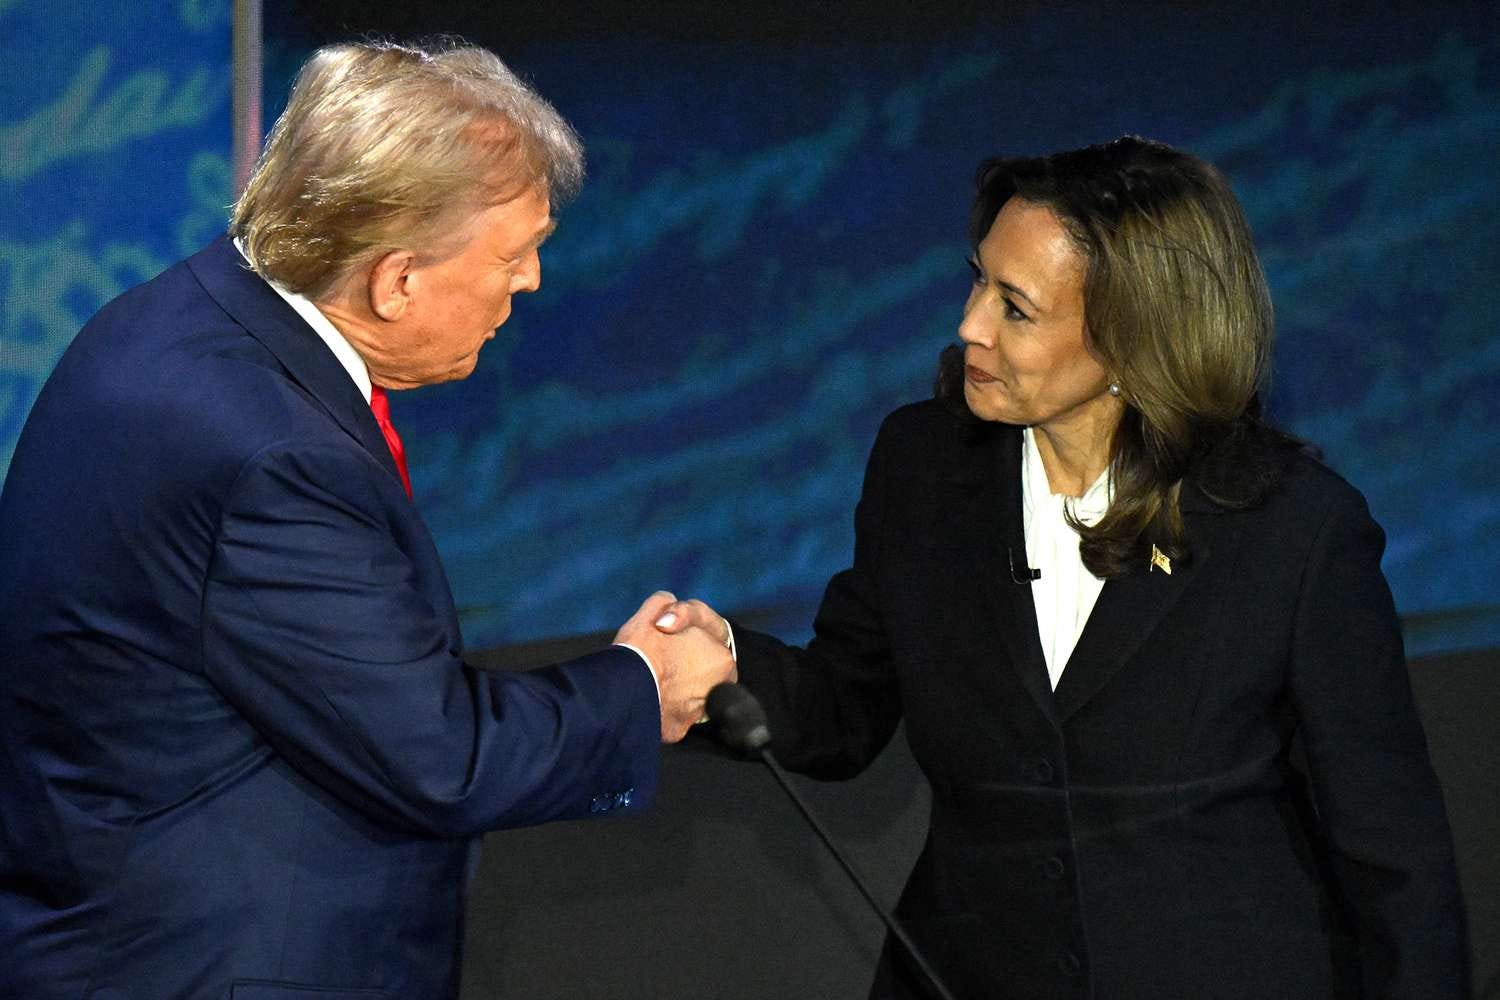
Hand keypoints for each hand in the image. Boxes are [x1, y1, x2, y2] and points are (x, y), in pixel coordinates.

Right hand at [615, 592, 736, 742]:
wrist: (623, 692)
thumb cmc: (642, 650)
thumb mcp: (652, 613)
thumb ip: (667, 605)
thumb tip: (668, 604)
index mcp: (721, 658)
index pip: (708, 649)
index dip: (685, 643)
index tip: (667, 645)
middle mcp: (719, 689)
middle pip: (700, 675)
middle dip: (683, 669)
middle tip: (659, 663)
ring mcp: (700, 713)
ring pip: (687, 697)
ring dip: (673, 690)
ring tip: (651, 681)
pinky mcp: (680, 730)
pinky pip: (672, 717)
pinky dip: (662, 710)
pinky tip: (647, 700)